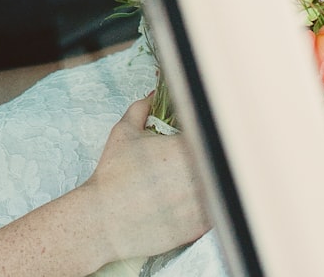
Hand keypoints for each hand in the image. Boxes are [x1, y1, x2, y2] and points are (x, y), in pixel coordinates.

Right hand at [81, 96, 210, 262]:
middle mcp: (200, 173)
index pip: (206, 134)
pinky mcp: (202, 226)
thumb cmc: (113, 177)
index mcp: (186, 146)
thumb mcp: (123, 134)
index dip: (199, 137)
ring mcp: (204, 201)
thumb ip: (141, 109)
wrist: (105, 220)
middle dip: (203, 160)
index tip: (189, 143)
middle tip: (183, 166)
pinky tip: (183, 204)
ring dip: (208, 183)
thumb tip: (152, 97)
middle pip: (215, 160)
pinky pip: (214, 211)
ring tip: (182, 185)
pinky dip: (205, 207)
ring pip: (218, 186)